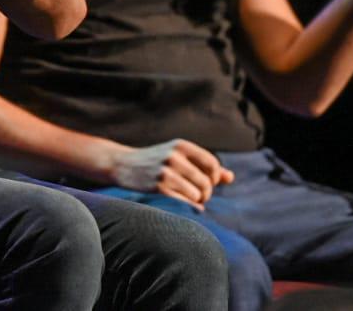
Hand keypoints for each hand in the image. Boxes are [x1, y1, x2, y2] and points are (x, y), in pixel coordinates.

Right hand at [108, 139, 233, 209]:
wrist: (122, 164)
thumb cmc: (155, 161)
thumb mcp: (178, 157)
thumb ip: (204, 166)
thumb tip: (230, 178)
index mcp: (181, 145)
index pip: (212, 164)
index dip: (214, 178)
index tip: (206, 183)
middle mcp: (174, 156)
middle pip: (207, 182)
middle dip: (206, 193)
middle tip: (198, 196)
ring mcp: (165, 172)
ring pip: (198, 195)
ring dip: (197, 201)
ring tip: (188, 199)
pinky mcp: (158, 187)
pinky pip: (185, 203)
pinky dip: (190, 208)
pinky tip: (185, 205)